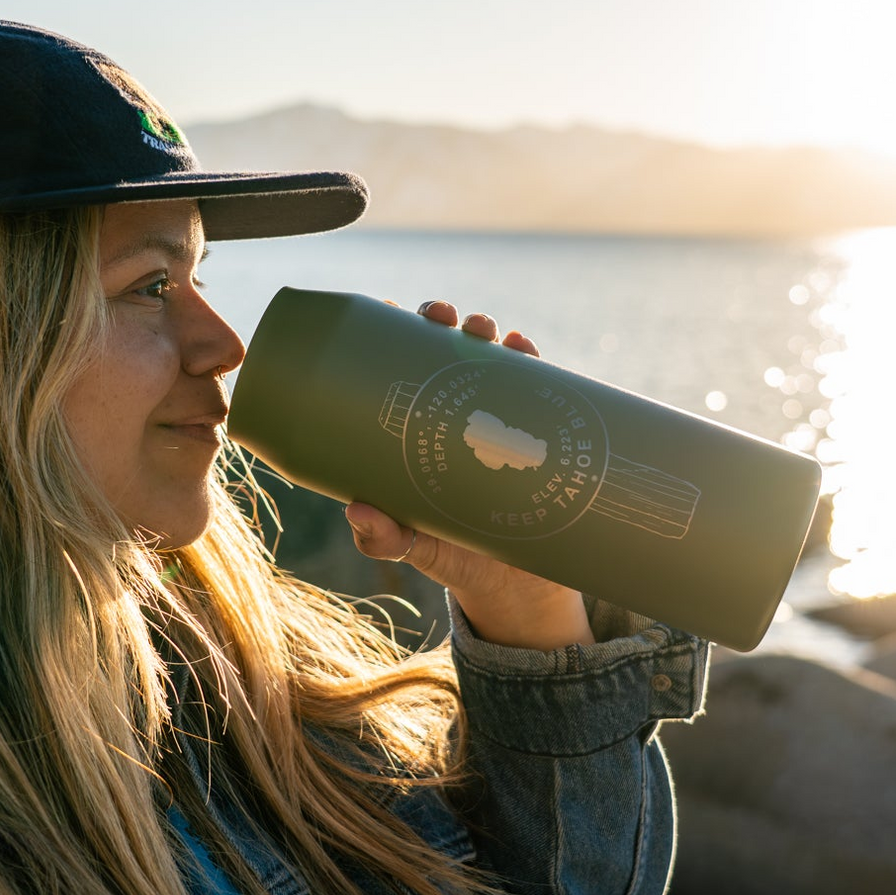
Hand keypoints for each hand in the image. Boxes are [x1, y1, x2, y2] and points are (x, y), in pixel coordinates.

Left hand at [345, 300, 594, 650]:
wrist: (516, 586)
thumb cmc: (451, 556)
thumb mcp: (412, 548)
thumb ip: (381, 538)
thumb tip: (357, 509)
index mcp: (414, 427)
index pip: (398, 367)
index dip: (392, 331)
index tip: (386, 308)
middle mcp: (454, 412)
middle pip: (444, 349)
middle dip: (443, 320)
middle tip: (441, 316)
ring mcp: (497, 418)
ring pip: (490, 357)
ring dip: (487, 332)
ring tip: (486, 331)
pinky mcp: (537, 433)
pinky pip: (538, 387)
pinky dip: (532, 361)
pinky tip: (526, 350)